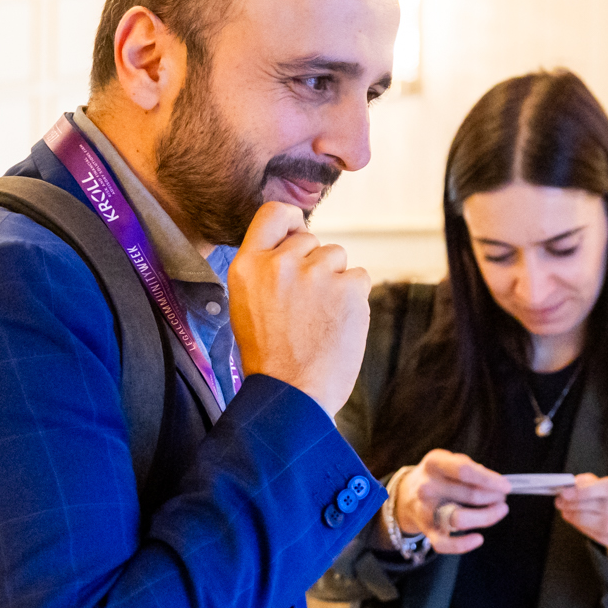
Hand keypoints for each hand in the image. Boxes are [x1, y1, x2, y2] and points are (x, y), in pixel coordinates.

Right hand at [227, 202, 370, 416]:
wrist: (292, 393)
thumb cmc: (270, 356)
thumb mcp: (248, 305)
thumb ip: (267, 270)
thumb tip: (298, 242)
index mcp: (248, 266)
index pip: (273, 213)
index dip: (292, 220)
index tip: (298, 231)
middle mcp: (280, 263)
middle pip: (312, 240)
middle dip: (315, 265)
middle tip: (307, 305)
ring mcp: (316, 273)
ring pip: (338, 256)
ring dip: (336, 281)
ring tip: (321, 317)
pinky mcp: (349, 287)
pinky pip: (359, 277)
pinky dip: (355, 298)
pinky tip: (339, 323)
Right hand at [395, 451, 508, 554]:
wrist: (407, 495)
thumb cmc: (440, 477)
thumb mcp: (451, 462)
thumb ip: (473, 470)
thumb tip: (499, 485)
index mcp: (434, 464)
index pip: (465, 470)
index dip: (489, 480)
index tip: (506, 487)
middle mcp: (427, 486)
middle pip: (470, 495)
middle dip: (494, 498)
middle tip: (502, 498)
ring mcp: (424, 509)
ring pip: (460, 519)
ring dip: (487, 517)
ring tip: (499, 511)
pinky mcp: (426, 530)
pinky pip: (444, 544)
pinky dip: (463, 544)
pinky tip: (478, 539)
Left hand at [555, 475, 607, 571]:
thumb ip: (597, 486)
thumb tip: (576, 483)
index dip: (589, 488)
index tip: (567, 490)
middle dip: (581, 503)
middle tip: (562, 501)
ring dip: (581, 518)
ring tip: (567, 512)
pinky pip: (607, 540)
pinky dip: (588, 531)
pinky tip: (577, 524)